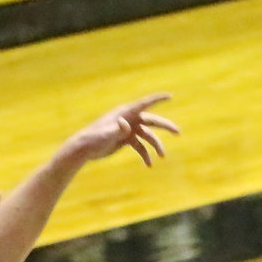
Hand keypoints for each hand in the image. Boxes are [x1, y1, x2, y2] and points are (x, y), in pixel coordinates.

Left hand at [65, 95, 179, 166]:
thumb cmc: (93, 138)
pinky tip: (149, 165)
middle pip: (151, 121)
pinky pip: (139, 146)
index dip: (157, 99)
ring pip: (147, 136)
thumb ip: (117, 128)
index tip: (169, 96)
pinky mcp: (125, 140)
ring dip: (155, 146)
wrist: (84, 149)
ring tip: (162, 157)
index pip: (144, 104)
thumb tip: (124, 124)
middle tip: (178, 132)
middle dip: (165, 126)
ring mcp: (128, 129)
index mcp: (125, 114)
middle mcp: (129, 119)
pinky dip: (145, 155)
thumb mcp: (105, 133)